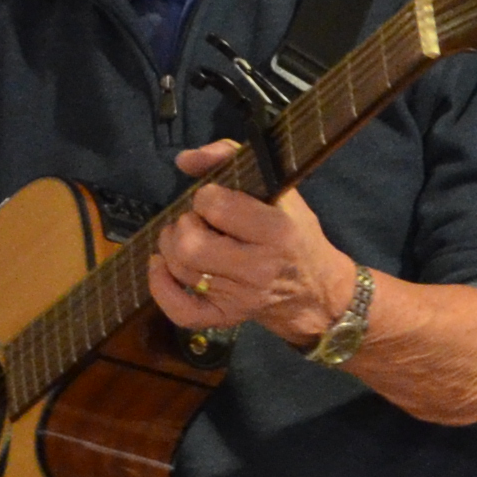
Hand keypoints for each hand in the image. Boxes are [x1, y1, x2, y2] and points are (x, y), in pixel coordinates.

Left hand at [149, 140, 349, 343]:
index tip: (219, 199)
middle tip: (200, 222)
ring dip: (172, 246)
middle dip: (185, 224)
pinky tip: (161, 266)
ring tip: (188, 238)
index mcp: (277, 231)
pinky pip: (181, 311)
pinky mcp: (226, 318)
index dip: (207, 196)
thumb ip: (232, 158)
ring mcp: (240, 298)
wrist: (315, 291)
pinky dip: (161, 288)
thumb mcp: (278, 191)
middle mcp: (258, 268)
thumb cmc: (295, 234)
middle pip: (190, 244)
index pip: (214, 206)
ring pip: (180, 269)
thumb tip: (184, 159)